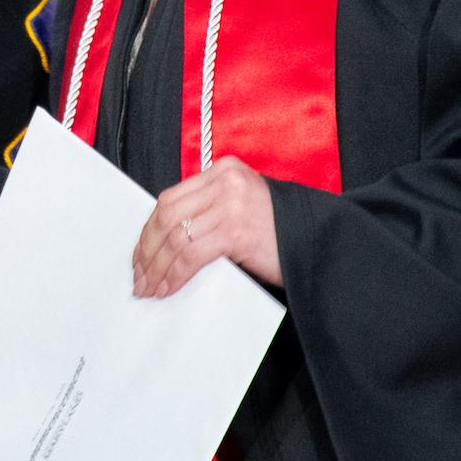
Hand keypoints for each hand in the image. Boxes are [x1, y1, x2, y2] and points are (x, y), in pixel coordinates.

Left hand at [132, 157, 281, 297]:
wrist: (320, 243)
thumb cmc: (281, 233)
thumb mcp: (241, 209)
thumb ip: (210, 212)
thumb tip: (166, 243)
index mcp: (224, 172)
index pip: (171, 199)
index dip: (149, 230)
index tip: (141, 255)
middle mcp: (225, 182)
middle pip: (167, 215)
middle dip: (147, 250)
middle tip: (140, 277)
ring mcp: (231, 204)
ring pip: (175, 236)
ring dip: (157, 267)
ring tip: (151, 288)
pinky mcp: (236, 229)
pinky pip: (191, 254)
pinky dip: (175, 274)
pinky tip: (169, 287)